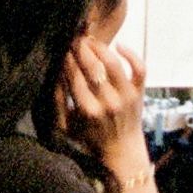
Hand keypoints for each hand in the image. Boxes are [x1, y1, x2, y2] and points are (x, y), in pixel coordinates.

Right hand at [62, 36, 157, 192]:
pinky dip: (132, 54)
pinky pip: (139, 68)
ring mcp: (127, 97)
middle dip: (81, 50)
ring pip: (114, 63)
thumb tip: (53, 77)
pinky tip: (119, 45)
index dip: (67, 61)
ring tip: (91, 42)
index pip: (75, 78)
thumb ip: (58, 104)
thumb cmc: (91, 138)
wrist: (122, 151)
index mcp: (88, 112)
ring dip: (101, 48)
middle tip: (75, 41)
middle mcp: (108, 103)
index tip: (62, 51)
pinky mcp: (140, 93)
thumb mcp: (67, 127)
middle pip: (93, 67)